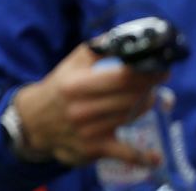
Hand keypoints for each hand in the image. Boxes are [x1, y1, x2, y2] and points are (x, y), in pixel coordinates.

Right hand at [13, 43, 167, 166]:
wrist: (34, 121)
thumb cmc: (58, 88)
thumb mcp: (70, 65)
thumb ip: (96, 49)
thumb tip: (124, 37)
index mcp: (76, 85)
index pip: (121, 78)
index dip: (146, 73)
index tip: (161, 68)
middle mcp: (82, 109)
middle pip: (130, 98)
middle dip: (149, 87)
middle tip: (157, 80)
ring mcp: (89, 131)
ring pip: (130, 117)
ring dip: (145, 105)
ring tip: (148, 96)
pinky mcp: (94, 149)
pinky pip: (123, 154)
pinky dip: (142, 157)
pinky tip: (155, 158)